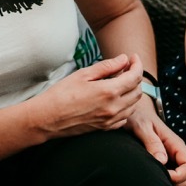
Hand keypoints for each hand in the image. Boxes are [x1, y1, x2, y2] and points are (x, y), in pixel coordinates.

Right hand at [28, 53, 142, 139]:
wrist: (47, 119)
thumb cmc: (61, 94)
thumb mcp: (83, 74)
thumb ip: (106, 67)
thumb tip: (123, 59)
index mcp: (108, 91)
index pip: (135, 77)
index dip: (137, 64)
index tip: (133, 57)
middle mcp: (113, 107)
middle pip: (138, 91)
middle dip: (135, 77)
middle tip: (125, 68)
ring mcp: (110, 120)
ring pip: (133, 105)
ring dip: (131, 92)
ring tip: (120, 82)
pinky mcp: (105, 128)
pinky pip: (124, 117)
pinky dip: (125, 106)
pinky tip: (114, 99)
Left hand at [126, 103, 185, 185]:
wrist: (136, 111)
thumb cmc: (138, 117)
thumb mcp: (141, 126)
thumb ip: (151, 142)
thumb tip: (162, 161)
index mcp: (176, 144)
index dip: (179, 177)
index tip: (161, 175)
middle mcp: (179, 152)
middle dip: (181, 183)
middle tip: (161, 181)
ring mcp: (175, 158)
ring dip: (177, 184)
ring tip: (158, 180)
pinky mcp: (169, 162)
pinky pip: (179, 177)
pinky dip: (171, 182)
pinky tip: (156, 178)